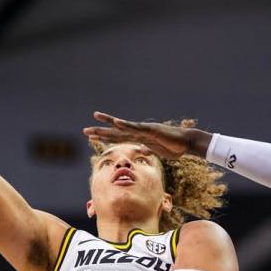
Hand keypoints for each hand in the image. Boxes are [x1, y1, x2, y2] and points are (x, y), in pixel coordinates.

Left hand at [83, 112, 212, 159]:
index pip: (118, 138)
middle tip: (84, 131)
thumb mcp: (158, 152)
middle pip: (115, 132)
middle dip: (100, 132)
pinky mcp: (150, 130)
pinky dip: (125, 125)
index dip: (104, 138)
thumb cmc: (175, 147)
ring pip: (122, 128)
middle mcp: (138, 132)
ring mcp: (143, 130)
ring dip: (108, 125)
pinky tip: (115, 122)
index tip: (91, 137)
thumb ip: (149, 149)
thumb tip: (142, 149)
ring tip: (94, 118)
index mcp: (138, 138)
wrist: (186, 143)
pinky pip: (135, 128)